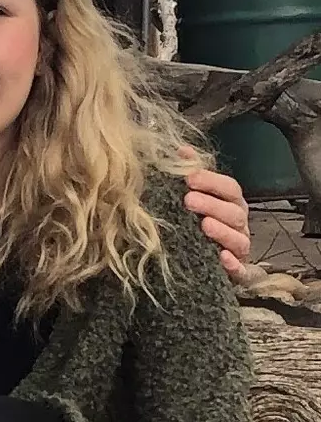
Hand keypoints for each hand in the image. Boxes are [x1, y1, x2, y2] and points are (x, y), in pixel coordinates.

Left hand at [180, 150, 251, 283]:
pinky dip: (233, 264)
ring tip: (204, 225)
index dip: (211, 181)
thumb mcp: (193, 196)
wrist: (195, 259)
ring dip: (222, 231)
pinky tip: (222, 257)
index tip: (188, 178)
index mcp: (230, 203)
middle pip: (234, 212)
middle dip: (213, 204)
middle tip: (189, 200)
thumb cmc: (196, 221)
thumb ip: (192, 173)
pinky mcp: (235, 272)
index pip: (229, 188)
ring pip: (239, 239)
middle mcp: (238, 224)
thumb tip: (181, 150)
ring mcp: (238, 248)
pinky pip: (240, 270)